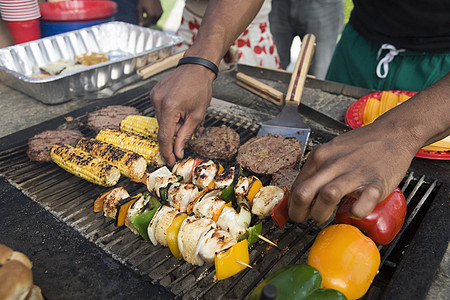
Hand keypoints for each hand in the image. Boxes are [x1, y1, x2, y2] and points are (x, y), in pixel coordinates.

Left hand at [138, 0, 162, 26]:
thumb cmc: (144, 0)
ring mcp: (160, 14)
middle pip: (151, 23)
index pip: (147, 23)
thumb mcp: (140, 9)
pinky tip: (150, 13)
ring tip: (146, 15)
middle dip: (147, 22)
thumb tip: (140, 24)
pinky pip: (157, 18)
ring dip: (151, 20)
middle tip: (143, 19)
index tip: (140, 24)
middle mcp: (157, 15)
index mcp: (151, 15)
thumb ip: (140, 18)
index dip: (143, 24)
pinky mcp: (162, 12)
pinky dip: (154, 17)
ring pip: (155, 21)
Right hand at [150, 64, 214, 165]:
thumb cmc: (200, 88)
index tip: (171, 161)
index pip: (164, 136)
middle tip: (188, 122)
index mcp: (170, 107)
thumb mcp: (197, 115)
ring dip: (172, 122)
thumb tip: (178, 152)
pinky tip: (179, 105)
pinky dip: (169, 113)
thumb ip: (185, 135)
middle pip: (163, 128)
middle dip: (175, 131)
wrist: (196, 67)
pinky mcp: (154, 93)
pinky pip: (160, 110)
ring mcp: (154, 96)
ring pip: (161, 120)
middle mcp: (158, 101)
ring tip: (185, 110)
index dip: (167, 151)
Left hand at [288, 122, 416, 223]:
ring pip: (327, 196)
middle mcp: (333, 164)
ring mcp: (354, 173)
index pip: (296, 186)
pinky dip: (355, 213)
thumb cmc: (361, 146)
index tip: (297, 212)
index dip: (293, 204)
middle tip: (304, 220)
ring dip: (321, 214)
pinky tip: (354, 212)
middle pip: (304, 193)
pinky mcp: (375, 183)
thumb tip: (302, 192)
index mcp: (320, 156)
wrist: (394, 133)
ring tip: (326, 217)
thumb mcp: (331, 151)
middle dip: (299, 213)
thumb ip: (318, 169)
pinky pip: (361, 204)